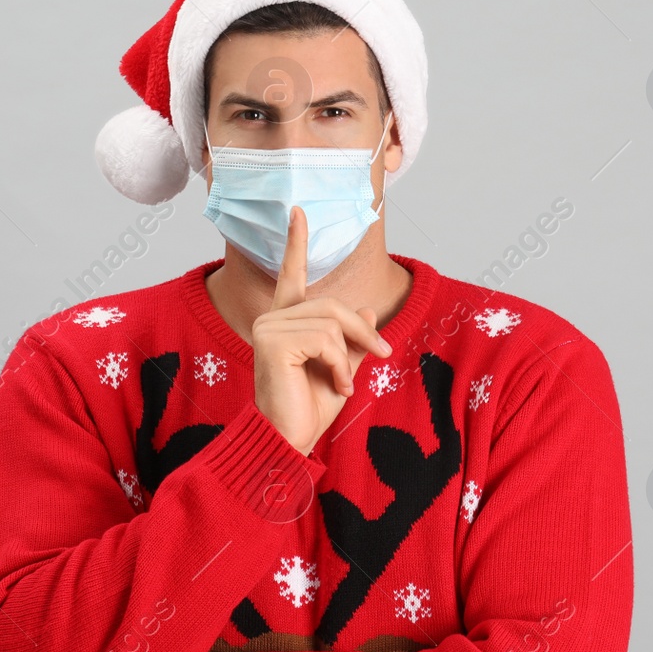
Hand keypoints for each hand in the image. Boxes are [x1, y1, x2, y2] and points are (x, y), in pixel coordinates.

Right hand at [252, 206, 391, 454]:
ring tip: (345, 383)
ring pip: (331, 323)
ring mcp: (269, 327)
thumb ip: (351, 339)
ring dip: (349, 356)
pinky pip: (325, 339)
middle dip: (362, 332)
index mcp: (285, 321)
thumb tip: (365, 310)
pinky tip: (337, 386)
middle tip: (383, 354)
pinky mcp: (272, 341)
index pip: (291, 275)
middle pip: (332, 305)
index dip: (296, 243)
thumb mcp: (342, 368)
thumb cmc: (310, 409)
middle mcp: (272, 318)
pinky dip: (340, 365)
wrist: (290, 441)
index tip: (298, 211)